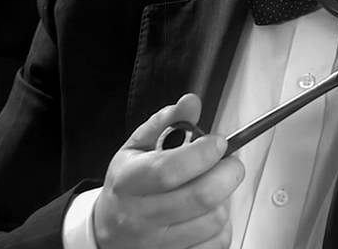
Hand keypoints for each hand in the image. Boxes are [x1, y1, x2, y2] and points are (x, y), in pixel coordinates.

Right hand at [94, 94, 244, 248]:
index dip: (203, 153)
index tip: (218, 142)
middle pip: (201, 196)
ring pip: (215, 220)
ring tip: (213, 189)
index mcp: (129, 183)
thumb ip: (166, 122)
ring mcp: (157, 244)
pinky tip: (208, 214)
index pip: (170, 170)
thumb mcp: (137, 147)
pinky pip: (217, 243)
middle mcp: (140, 217)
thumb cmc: (127, 186)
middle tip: (229, 162)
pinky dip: (222, 226)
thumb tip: (191, 103)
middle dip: (228, 172)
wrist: (107, 232)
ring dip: (225, 200)